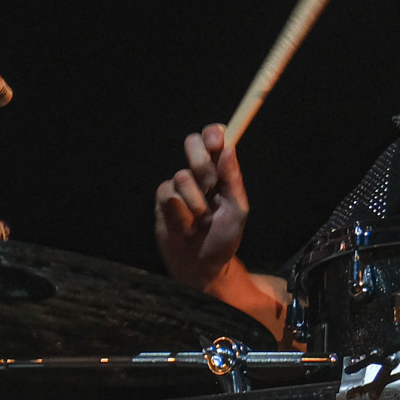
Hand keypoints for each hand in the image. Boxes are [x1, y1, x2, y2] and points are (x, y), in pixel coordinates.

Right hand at [154, 123, 247, 289]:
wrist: (203, 265)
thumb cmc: (223, 237)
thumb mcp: (237, 210)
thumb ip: (233, 180)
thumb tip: (229, 149)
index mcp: (220, 172)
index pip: (214, 140)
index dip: (213, 134)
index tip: (217, 142)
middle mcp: (198, 174)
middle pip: (192, 143)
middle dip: (201, 160)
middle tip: (210, 182)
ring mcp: (179, 185)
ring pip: (182, 176)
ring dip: (196, 201)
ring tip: (202, 220)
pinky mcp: (162, 200)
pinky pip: (169, 195)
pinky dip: (182, 213)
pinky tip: (187, 226)